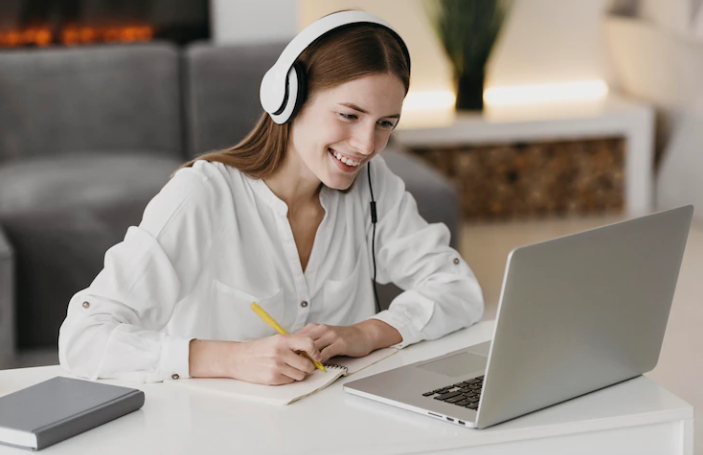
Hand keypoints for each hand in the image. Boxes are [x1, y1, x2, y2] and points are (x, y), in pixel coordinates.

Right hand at [189, 334, 321, 385]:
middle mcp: (280, 353)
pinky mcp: (272, 378)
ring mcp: (276, 366)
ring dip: (297, 374)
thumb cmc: (258, 349)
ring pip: (300, 375)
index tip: (316, 356)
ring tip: (288, 368)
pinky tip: (279, 373)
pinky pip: (290, 381)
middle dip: (308, 367)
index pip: (308, 344)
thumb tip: (312, 352)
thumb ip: (292, 344)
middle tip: (303, 365)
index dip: (315, 352)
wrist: (238, 358)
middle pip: (307, 365)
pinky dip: (288, 379)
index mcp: (282, 340)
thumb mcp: (275, 340)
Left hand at [294, 323, 374, 362]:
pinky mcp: (340, 343)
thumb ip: (311, 343)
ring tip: (302, 369)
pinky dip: (319, 362)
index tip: (285, 359)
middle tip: (290, 366)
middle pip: (302, 342)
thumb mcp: (324, 337)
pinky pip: (325, 354)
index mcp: (315, 327)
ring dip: (306, 360)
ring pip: (312, 348)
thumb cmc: (342, 338)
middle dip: (295, 355)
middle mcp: (321, 329)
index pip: (296, 337)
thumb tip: (295, 354)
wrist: (363, 334)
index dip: (290, 349)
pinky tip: (316, 368)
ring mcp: (331, 335)